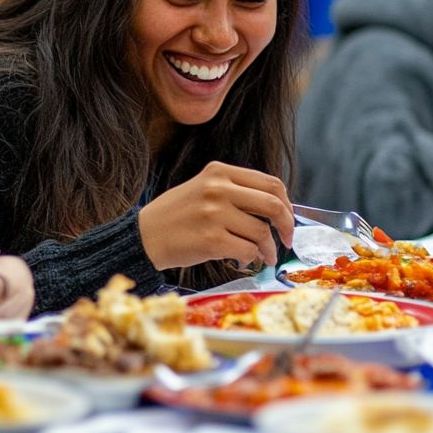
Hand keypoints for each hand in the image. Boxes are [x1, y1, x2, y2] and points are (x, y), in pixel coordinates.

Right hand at [137, 161, 291, 269]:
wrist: (144, 236)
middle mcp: (218, 188)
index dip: (286, 204)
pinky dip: (250, 259)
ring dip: (267, 249)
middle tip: (287, 239)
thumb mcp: (203, 188)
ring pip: (261, 232)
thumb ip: (235, 191)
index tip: (288, 218)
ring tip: (262, 256)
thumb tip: (275, 209)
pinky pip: (247, 251)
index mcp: (219, 171)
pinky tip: (243, 260)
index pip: (270, 183)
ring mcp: (215, 214)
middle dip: (287, 226)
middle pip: (273, 205)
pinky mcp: (211, 240)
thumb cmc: (176, 215)